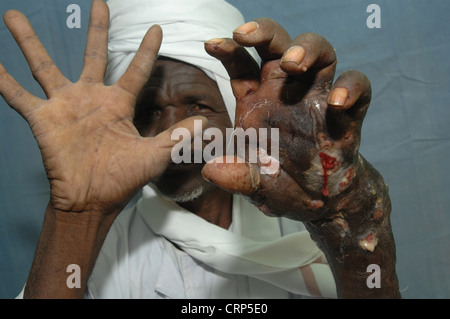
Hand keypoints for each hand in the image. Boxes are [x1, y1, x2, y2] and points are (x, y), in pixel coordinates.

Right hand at [0, 0, 203, 215]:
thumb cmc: (123, 179)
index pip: (136, 70)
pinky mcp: (43, 120)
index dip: (146, 49)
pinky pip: (18, 96)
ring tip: (13, 16)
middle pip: (95, 55)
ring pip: (45, 66)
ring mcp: (65, 106)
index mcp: (119, 105)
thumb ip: (177, 136)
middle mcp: (92, 99)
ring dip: (30, 42)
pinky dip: (3, 82)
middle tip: (101, 1)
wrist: (92, 201)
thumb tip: (204, 122)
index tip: (156, 27)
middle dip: (98, 28)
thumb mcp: (155, 156)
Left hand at [203, 18, 371, 220]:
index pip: (243, 64)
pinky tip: (336, 104)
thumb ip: (236, 177)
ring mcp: (318, 100)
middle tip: (245, 35)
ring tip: (293, 64)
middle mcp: (287, 92)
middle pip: (279, 45)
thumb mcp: (254, 185)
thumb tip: (212, 170)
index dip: (229, 50)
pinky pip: (358, 87)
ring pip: (320, 53)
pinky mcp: (348, 115)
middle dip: (264, 32)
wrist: (319, 202)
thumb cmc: (281, 185)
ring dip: (307, 49)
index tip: (212, 45)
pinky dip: (351, 88)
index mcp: (257, 101)